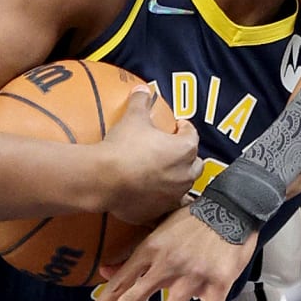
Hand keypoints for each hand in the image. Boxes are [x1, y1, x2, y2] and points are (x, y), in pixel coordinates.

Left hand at [84, 204, 258, 300]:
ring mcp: (192, 277)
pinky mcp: (217, 285)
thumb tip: (105, 270)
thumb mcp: (159, 228)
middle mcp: (166, 266)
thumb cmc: (195, 218)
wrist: (233, 206)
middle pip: (134, 299)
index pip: (120, 282)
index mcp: (151, 250)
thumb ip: (133, 252)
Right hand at [94, 88, 200, 227]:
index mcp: (184, 149)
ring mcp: (172, 195)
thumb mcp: (133, 118)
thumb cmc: (123, 147)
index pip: (192, 135)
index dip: (184, 128)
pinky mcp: (158, 212)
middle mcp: (185, 174)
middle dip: (187, 156)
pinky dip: (162, 199)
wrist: (104, 180)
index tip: (177, 126)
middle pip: (195, 164)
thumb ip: (141, 102)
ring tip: (165, 173)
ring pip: (184, 187)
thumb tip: (143, 89)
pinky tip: (152, 194)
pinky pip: (165, 205)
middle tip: (173, 150)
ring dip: (178, 179)